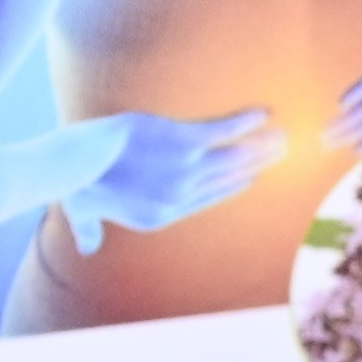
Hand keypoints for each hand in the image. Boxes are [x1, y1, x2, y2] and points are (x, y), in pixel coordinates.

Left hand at [64, 106, 285, 249]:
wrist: (81, 162)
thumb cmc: (78, 185)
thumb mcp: (82, 214)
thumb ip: (88, 232)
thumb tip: (86, 248)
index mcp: (162, 215)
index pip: (206, 198)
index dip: (231, 186)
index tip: (250, 177)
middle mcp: (182, 195)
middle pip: (227, 177)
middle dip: (256, 164)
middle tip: (280, 154)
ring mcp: (187, 170)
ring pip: (233, 157)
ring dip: (261, 146)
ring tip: (283, 139)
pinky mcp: (185, 142)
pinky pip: (223, 131)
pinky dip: (245, 121)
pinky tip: (263, 113)